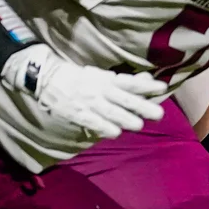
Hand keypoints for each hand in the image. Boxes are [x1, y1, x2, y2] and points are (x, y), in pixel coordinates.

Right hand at [4, 44, 165, 138]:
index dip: (146, 86)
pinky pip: (94, 123)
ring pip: (112, 113)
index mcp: (106, 80)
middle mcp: (101, 91)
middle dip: (143, 107)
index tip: (162, 87)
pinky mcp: (78, 114)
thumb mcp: (101, 76)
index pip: (130, 82)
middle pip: (125, 100)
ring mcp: (90, 103)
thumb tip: (148, 81)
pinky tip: (115, 133)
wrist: (47, 79)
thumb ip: (124, 81)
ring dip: (126, 119)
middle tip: (158, 114)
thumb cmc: (79, 78)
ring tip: (138, 125)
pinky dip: (105, 128)